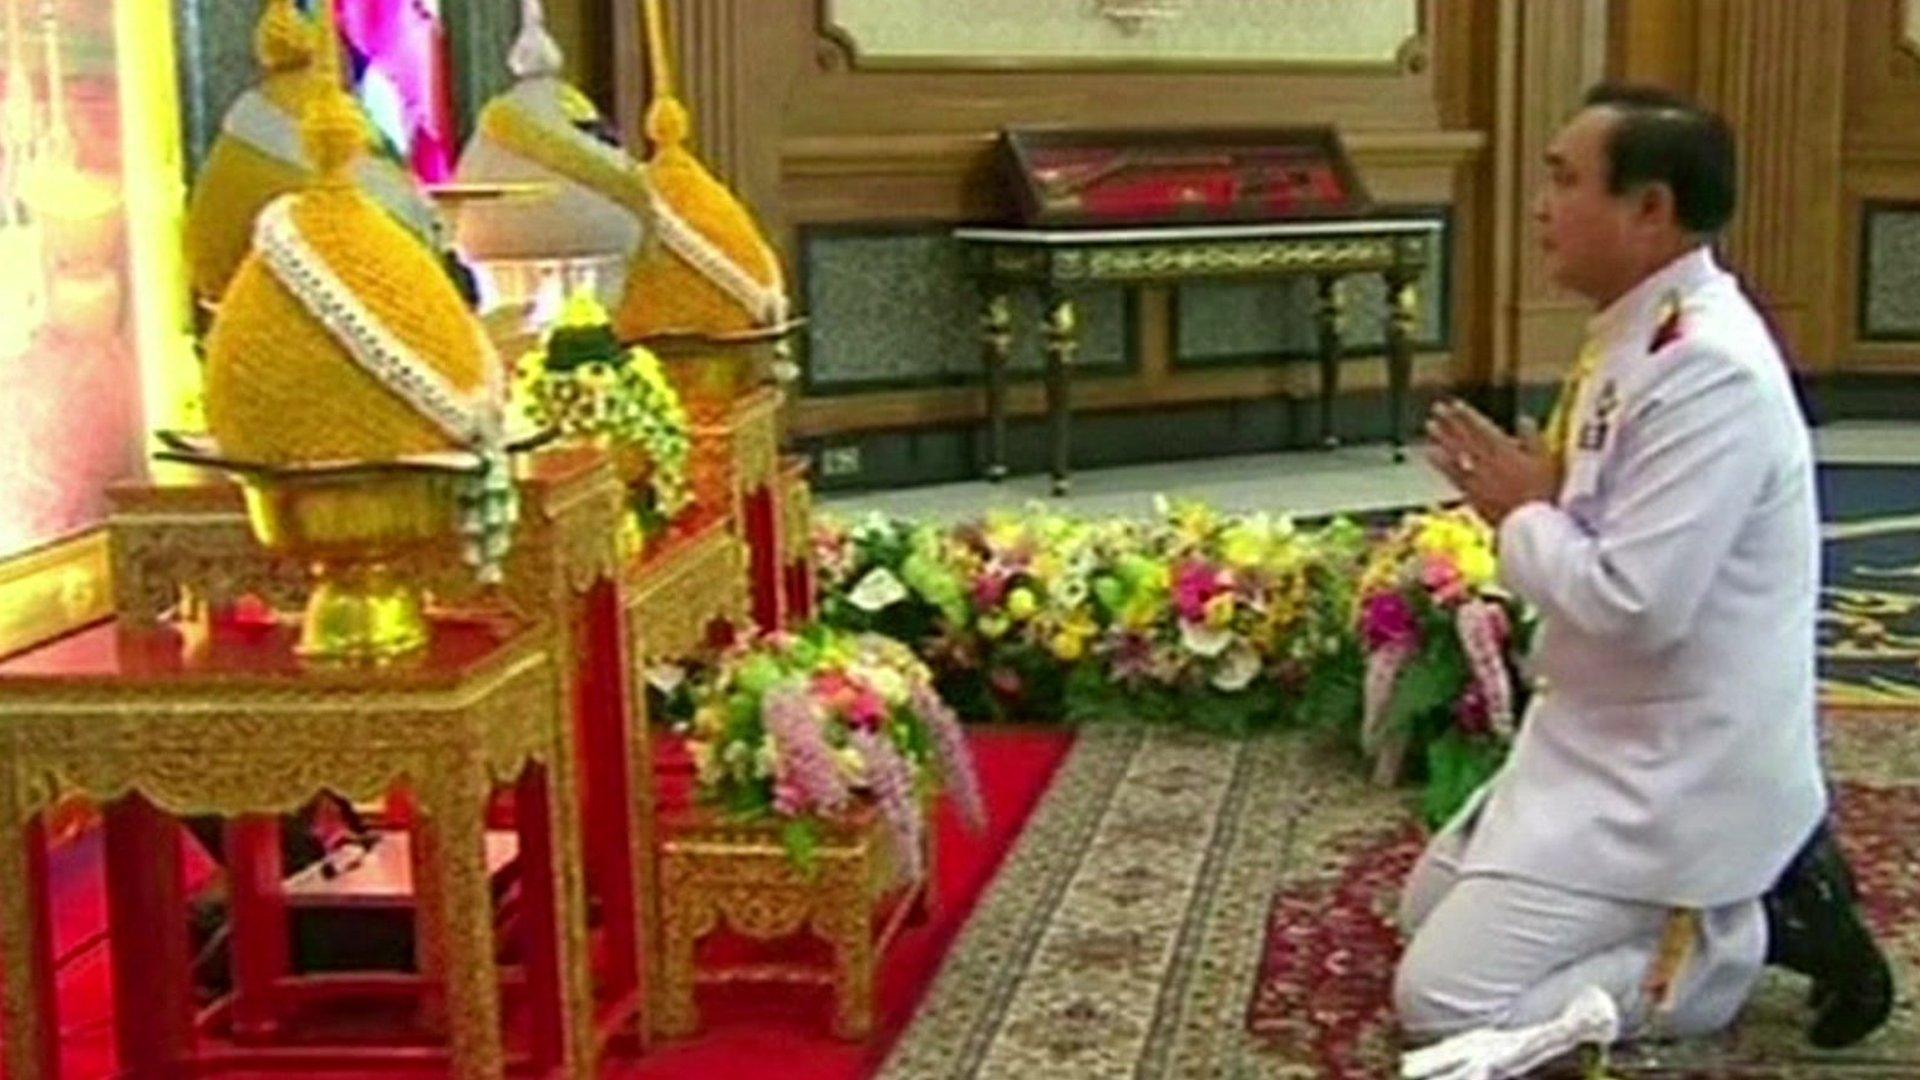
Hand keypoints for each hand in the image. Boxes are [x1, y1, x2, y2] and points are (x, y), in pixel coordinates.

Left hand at [1425, 399, 1558, 525]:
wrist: (1531, 523)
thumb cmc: (1543, 492)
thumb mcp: (1547, 461)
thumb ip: (1534, 438)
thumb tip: (1524, 418)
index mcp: (1506, 450)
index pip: (1482, 428)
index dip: (1467, 415)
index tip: (1455, 404)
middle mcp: (1488, 460)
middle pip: (1466, 437)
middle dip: (1450, 421)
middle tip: (1437, 408)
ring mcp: (1477, 477)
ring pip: (1456, 453)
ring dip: (1442, 437)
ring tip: (1429, 425)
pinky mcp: (1471, 493)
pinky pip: (1452, 474)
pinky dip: (1440, 463)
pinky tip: (1430, 454)